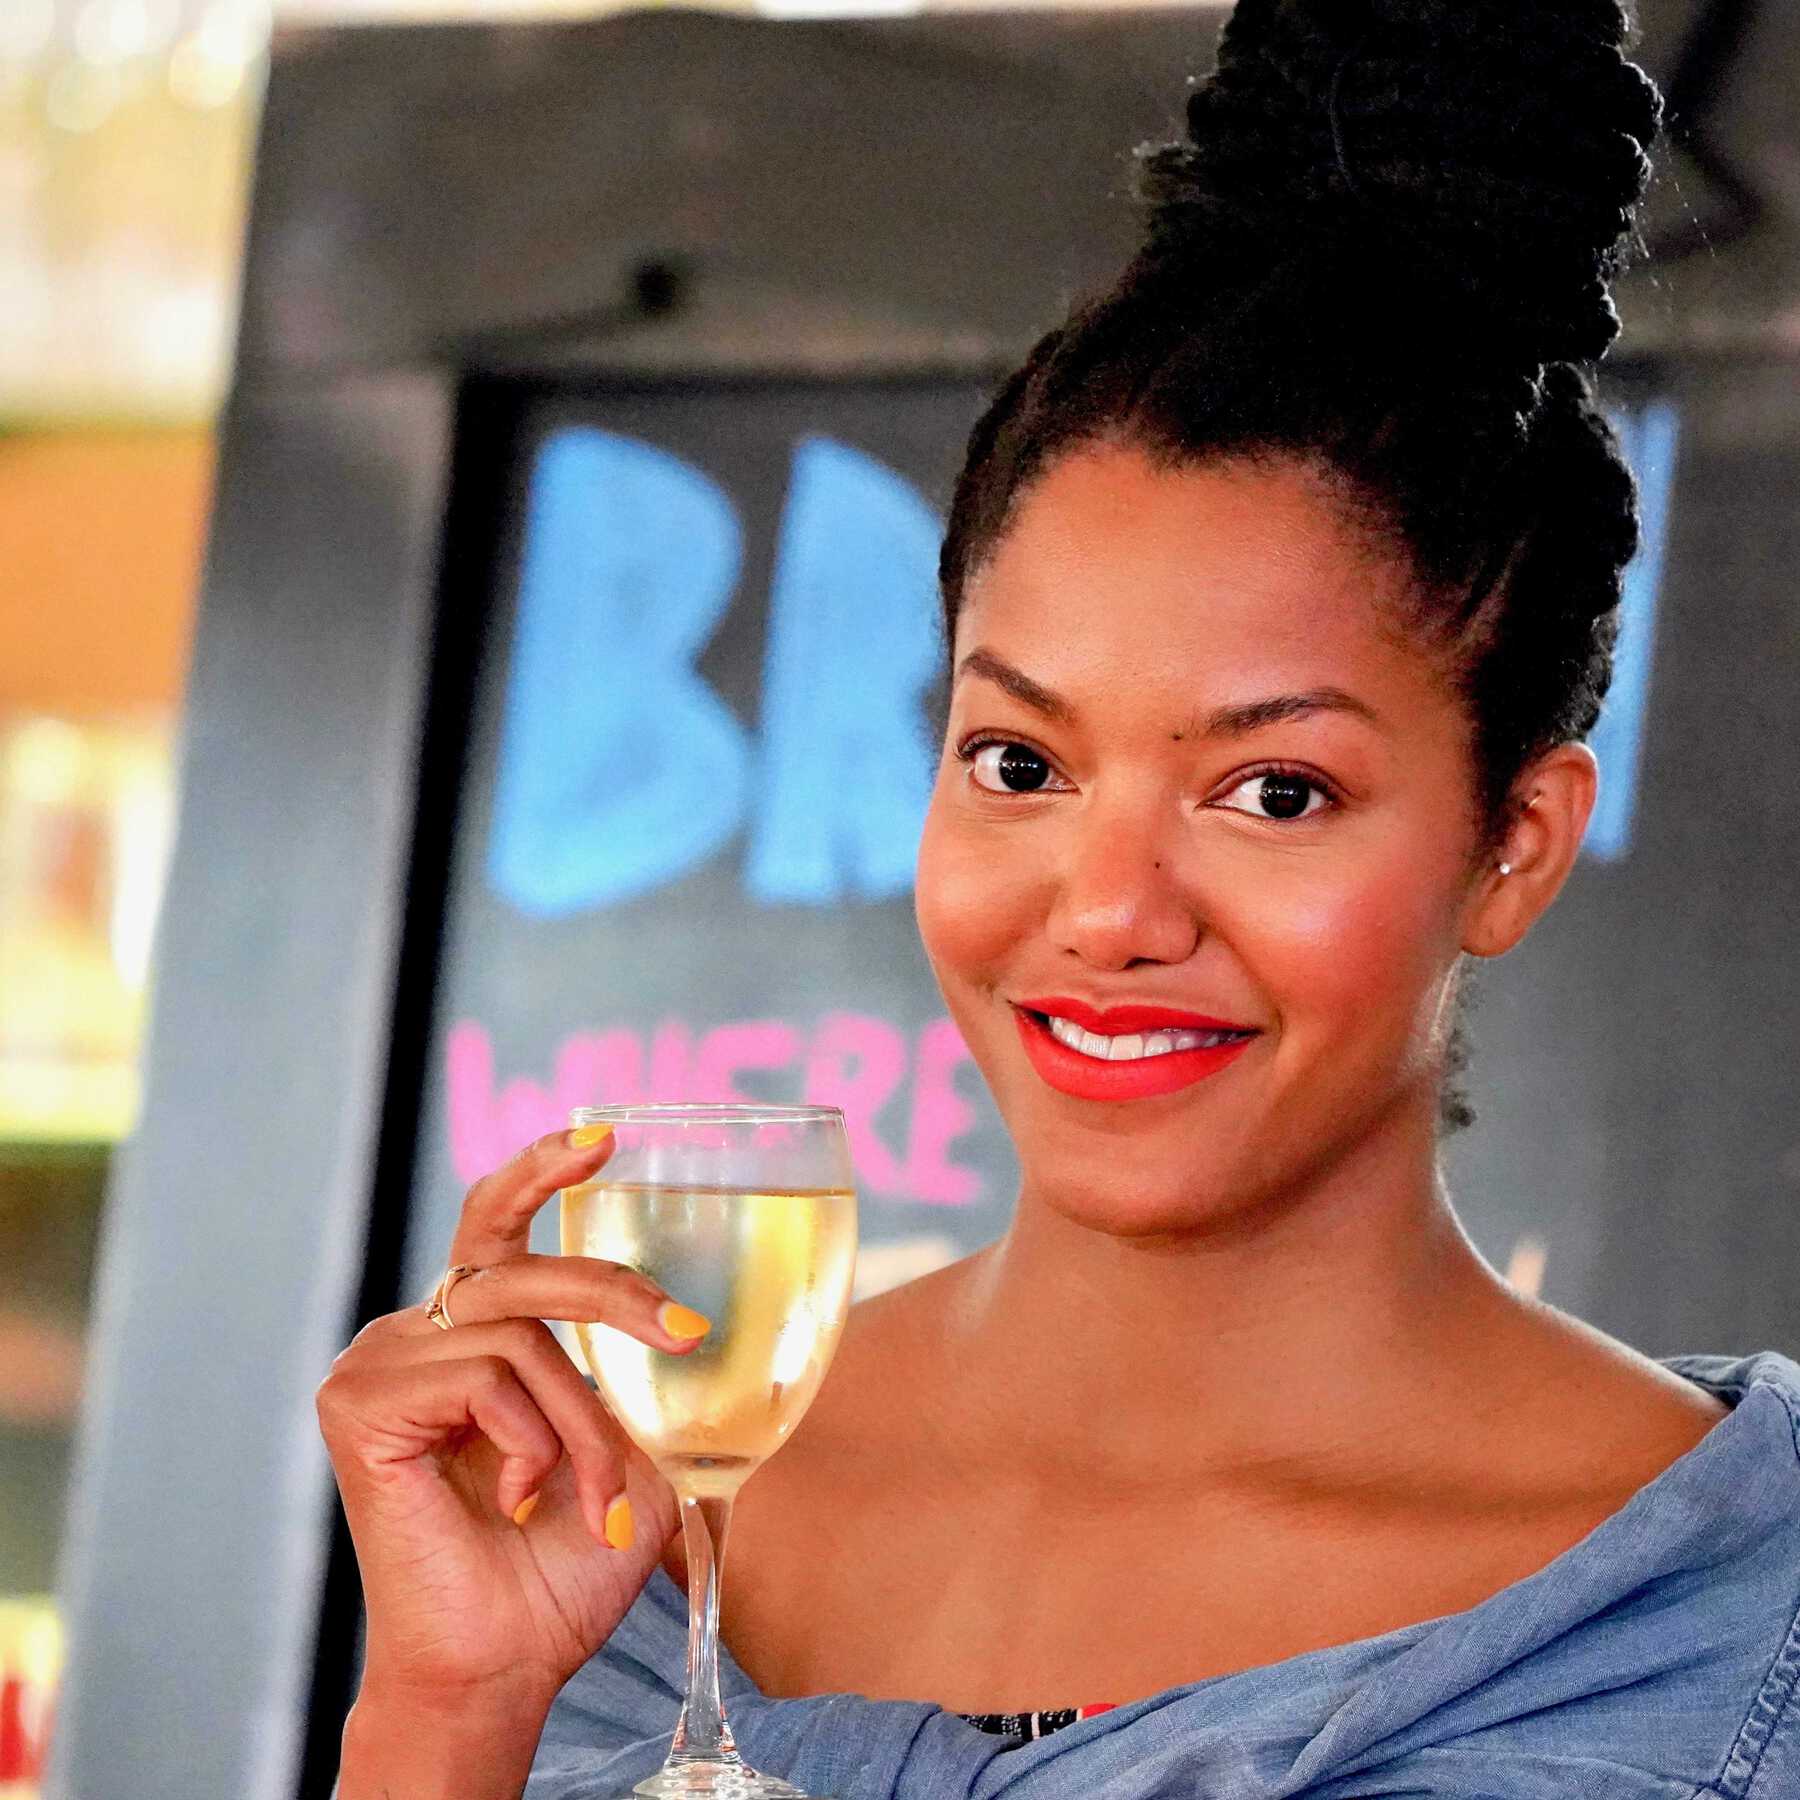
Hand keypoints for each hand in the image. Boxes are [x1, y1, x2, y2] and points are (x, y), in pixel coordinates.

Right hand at [316, 1125, 708, 1720]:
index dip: (541, 1169)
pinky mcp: (359, 1402)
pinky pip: (486, 1376)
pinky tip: (512, 1501)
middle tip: (683, 1329)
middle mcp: (413, 1335)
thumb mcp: (622, 1446)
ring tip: (584, 1493)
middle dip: (613, 1291)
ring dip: (581, 1421)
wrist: (506, 1661)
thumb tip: (684, 1312)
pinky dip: (530, 1441)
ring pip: (520, 1333)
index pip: (493, 1223)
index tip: (601, 1133)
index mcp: (466, 1337)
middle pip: (521, 1261)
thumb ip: (625, 1374)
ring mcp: (377, 1362)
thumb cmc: (562, 1562)